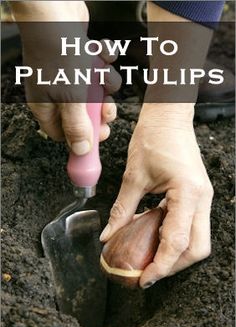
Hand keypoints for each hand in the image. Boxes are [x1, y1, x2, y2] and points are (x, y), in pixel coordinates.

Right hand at [11, 1, 121, 154]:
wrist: (56, 10)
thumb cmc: (57, 53)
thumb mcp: (69, 97)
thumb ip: (76, 126)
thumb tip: (81, 150)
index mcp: (47, 107)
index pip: (65, 135)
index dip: (84, 138)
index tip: (100, 137)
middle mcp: (57, 93)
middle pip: (85, 116)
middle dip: (100, 111)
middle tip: (108, 108)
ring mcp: (70, 75)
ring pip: (97, 92)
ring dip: (105, 83)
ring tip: (100, 71)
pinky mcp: (82, 59)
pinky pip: (100, 69)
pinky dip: (104, 61)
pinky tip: (98, 51)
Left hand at [100, 103, 212, 287]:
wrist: (168, 117)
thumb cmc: (153, 138)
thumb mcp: (133, 176)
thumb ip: (122, 209)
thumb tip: (108, 236)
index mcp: (188, 193)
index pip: (177, 242)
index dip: (161, 265)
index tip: (144, 278)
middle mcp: (202, 199)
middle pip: (197, 248)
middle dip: (173, 265)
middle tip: (147, 270)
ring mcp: (202, 198)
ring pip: (197, 240)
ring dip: (174, 253)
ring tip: (148, 256)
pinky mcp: (196, 196)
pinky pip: (190, 226)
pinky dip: (173, 236)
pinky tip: (152, 234)